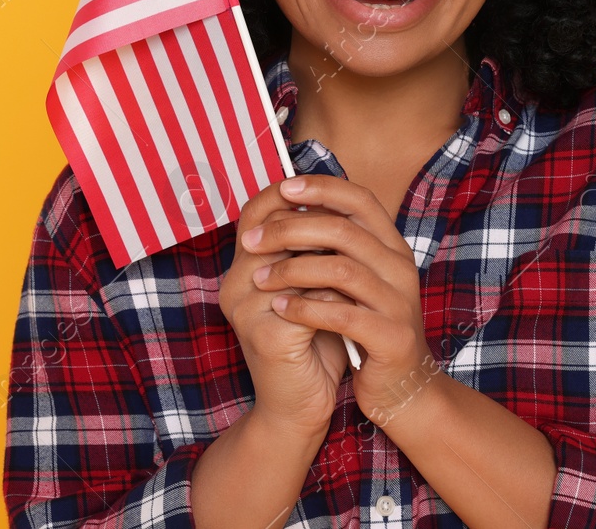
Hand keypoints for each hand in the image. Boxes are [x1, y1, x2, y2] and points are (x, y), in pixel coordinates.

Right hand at [220, 180, 351, 437]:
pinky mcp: (266, 337)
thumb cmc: (311, 343)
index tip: (330, 189)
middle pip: (271, 228)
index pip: (255, 212)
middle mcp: (234, 286)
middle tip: (354, 221)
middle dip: (316, 221)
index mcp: (241, 270)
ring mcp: (246, 311)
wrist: (300, 407)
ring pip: (294, 262)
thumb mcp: (310, 288)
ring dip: (331, 258)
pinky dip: (336, 297)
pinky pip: (309, 301)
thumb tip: (336, 200)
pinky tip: (357, 301)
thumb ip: (312, 250)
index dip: (290, 193)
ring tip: (361, 260)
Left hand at [242, 175, 436, 427]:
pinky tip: (281, 308)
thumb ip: (338, 247)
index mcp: (392, 247)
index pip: (360, 200)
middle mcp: (400, 268)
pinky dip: (306, 308)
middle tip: (252, 241)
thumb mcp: (358, 281)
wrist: (402, 388)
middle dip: (290, 230)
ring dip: (291, 271)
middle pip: (343, 230)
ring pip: (341, 270)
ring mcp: (399, 302)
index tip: (283, 188)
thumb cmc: (368, 328)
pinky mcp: (391, 337)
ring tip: (260, 279)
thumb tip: (291, 205)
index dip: (322, 188)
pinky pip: (342, 314)